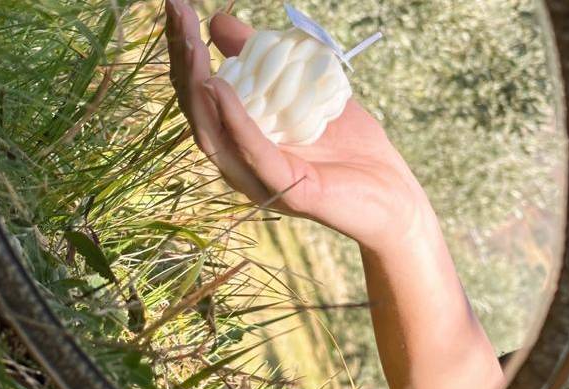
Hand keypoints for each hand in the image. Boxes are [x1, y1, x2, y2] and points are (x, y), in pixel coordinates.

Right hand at [165, 0, 429, 250]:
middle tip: (175, 11)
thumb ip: (264, 59)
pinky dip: (234, 119)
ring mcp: (259, 180)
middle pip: (198, 110)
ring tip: (190, 45)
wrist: (392, 191)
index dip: (184, 49)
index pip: (199, 92)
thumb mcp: (303, 87)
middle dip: (183, 59)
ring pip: (213, 134)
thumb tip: (219, 22)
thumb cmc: (348, 142)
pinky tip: (219, 86)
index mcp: (238, 139)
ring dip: (198, 87)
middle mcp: (238, 161)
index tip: (175, 5)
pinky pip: (253, 151)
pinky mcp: (287, 190)